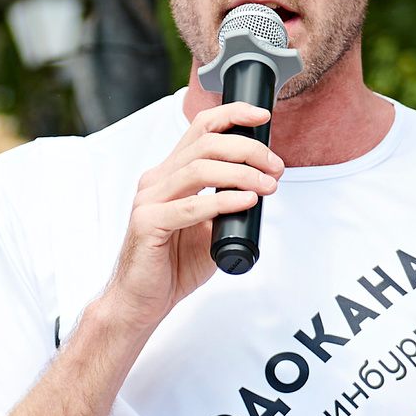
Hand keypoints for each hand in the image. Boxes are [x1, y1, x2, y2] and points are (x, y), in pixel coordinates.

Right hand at [99, 102, 282, 330]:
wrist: (140, 301)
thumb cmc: (171, 265)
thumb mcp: (207, 228)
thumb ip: (225, 205)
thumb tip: (259, 189)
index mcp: (169, 175)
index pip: (199, 129)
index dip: (231, 115)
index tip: (261, 116)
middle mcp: (156, 181)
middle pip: (204, 144)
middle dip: (247, 149)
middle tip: (275, 167)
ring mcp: (149, 201)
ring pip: (198, 169)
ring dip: (241, 173)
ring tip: (267, 185)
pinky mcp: (147, 224)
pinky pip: (189, 207)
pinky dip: (221, 201)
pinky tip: (245, 201)